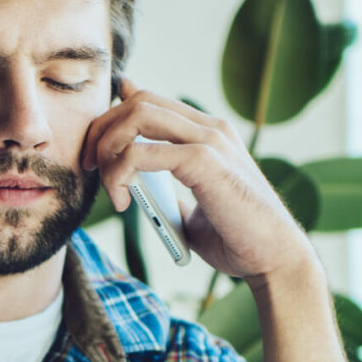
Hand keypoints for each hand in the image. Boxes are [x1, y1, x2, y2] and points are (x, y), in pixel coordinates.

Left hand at [81, 77, 313, 282]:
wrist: (273, 259)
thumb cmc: (237, 238)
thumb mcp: (190, 209)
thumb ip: (167, 189)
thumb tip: (140, 185)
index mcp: (208, 134)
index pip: (150, 102)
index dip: (113, 118)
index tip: (94, 153)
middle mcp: (209, 128)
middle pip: (137, 102)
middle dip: (101, 132)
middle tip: (88, 168)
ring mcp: (209, 140)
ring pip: (137, 116)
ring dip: (108, 148)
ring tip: (108, 186)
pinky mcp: (204, 161)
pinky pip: (142, 151)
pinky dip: (120, 173)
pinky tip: (122, 201)